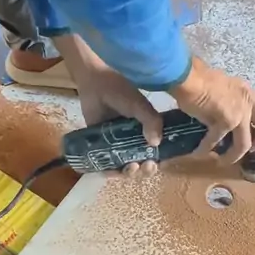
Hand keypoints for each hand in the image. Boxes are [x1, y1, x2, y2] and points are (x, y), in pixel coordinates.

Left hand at [54, 35, 161, 175]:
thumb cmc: (120, 90)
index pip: (156, 151)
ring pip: (124, 166)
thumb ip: (151, 121)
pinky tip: (112, 171)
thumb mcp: (139, 105)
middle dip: (146, 169)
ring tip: (131, 168)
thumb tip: (156, 144)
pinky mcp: (99, 145)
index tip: (159, 163)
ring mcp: (115, 143)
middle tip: (146, 166)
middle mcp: (132, 139)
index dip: (159, 160)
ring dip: (130, 173)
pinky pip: (105, 164)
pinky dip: (109, 171)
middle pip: (142, 163)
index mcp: (146, 129)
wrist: (94, 82)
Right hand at [170, 57, 254, 161]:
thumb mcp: (221, 87)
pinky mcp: (226, 120)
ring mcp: (239, 112)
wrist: (188, 76)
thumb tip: (223, 112)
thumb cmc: (198, 77)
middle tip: (253, 148)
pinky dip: (206, 148)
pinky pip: (218, 141)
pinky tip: (199, 152)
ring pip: (244, 143)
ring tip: (222, 160)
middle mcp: (248, 101)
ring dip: (233, 156)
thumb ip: (228, 99)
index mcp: (247, 92)